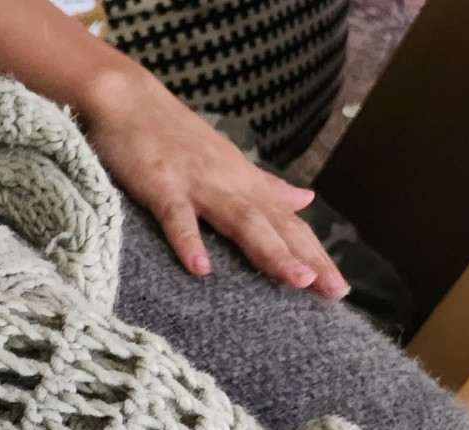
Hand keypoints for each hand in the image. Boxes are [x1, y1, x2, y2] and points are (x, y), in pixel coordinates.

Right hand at [77, 70, 349, 298]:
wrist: (130, 100)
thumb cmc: (172, 135)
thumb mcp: (226, 162)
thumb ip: (264, 186)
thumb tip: (306, 200)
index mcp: (244, 183)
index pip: (288, 224)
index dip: (314, 254)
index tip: (338, 287)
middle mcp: (230, 185)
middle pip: (275, 226)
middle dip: (307, 258)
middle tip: (335, 291)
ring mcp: (197, 184)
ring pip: (241, 221)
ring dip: (270, 250)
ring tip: (297, 280)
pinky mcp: (162, 185)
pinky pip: (177, 216)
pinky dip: (188, 241)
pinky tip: (200, 268)